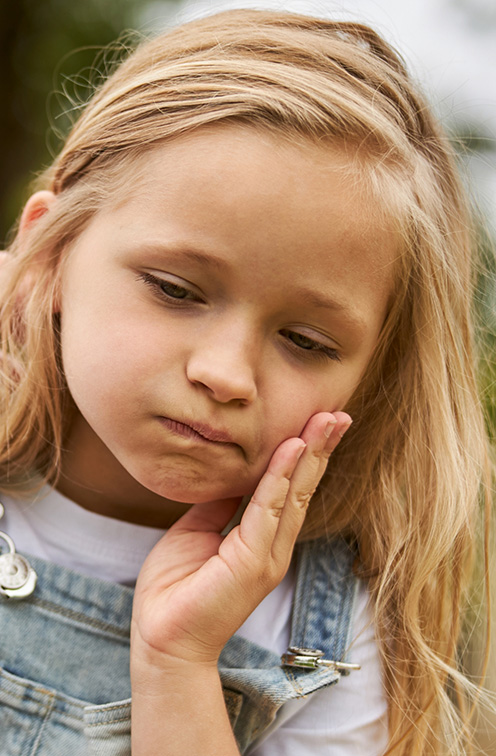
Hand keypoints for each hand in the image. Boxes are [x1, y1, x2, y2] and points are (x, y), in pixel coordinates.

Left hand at [131, 411, 351, 667]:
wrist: (161, 640)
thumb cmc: (175, 590)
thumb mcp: (195, 533)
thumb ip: (217, 506)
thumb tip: (227, 476)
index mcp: (261, 541)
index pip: (289, 489)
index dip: (304, 456)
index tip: (316, 422)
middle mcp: (272, 546)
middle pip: (302, 487)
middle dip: (321, 448)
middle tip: (338, 413)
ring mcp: (267, 555)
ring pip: (295, 493)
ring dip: (312, 453)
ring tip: (329, 420)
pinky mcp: (253, 562)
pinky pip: (268, 507)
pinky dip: (282, 475)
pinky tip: (294, 447)